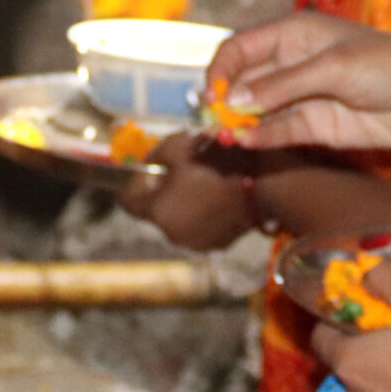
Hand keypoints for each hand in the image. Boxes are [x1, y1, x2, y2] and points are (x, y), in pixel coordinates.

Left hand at [117, 134, 254, 250]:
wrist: (263, 186)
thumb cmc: (216, 164)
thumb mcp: (179, 147)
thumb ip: (156, 155)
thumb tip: (151, 164)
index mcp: (158, 212)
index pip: (127, 202)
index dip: (133, 183)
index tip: (148, 169)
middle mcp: (171, 234)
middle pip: (155, 211)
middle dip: (162, 191)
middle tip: (179, 171)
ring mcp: (196, 243)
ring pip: (178, 220)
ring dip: (183, 203)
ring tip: (202, 183)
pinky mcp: (218, 244)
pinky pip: (200, 226)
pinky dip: (202, 213)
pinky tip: (218, 196)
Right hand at [208, 12, 390, 155]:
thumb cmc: (390, 66)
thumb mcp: (335, 67)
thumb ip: (283, 85)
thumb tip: (236, 100)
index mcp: (294, 33)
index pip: (240, 47)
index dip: (222, 69)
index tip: (213, 94)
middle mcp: (291, 63)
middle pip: (243, 80)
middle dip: (223, 99)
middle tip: (209, 120)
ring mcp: (301, 96)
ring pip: (255, 110)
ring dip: (235, 123)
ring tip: (220, 136)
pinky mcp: (314, 126)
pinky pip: (277, 132)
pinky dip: (258, 137)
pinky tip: (243, 142)